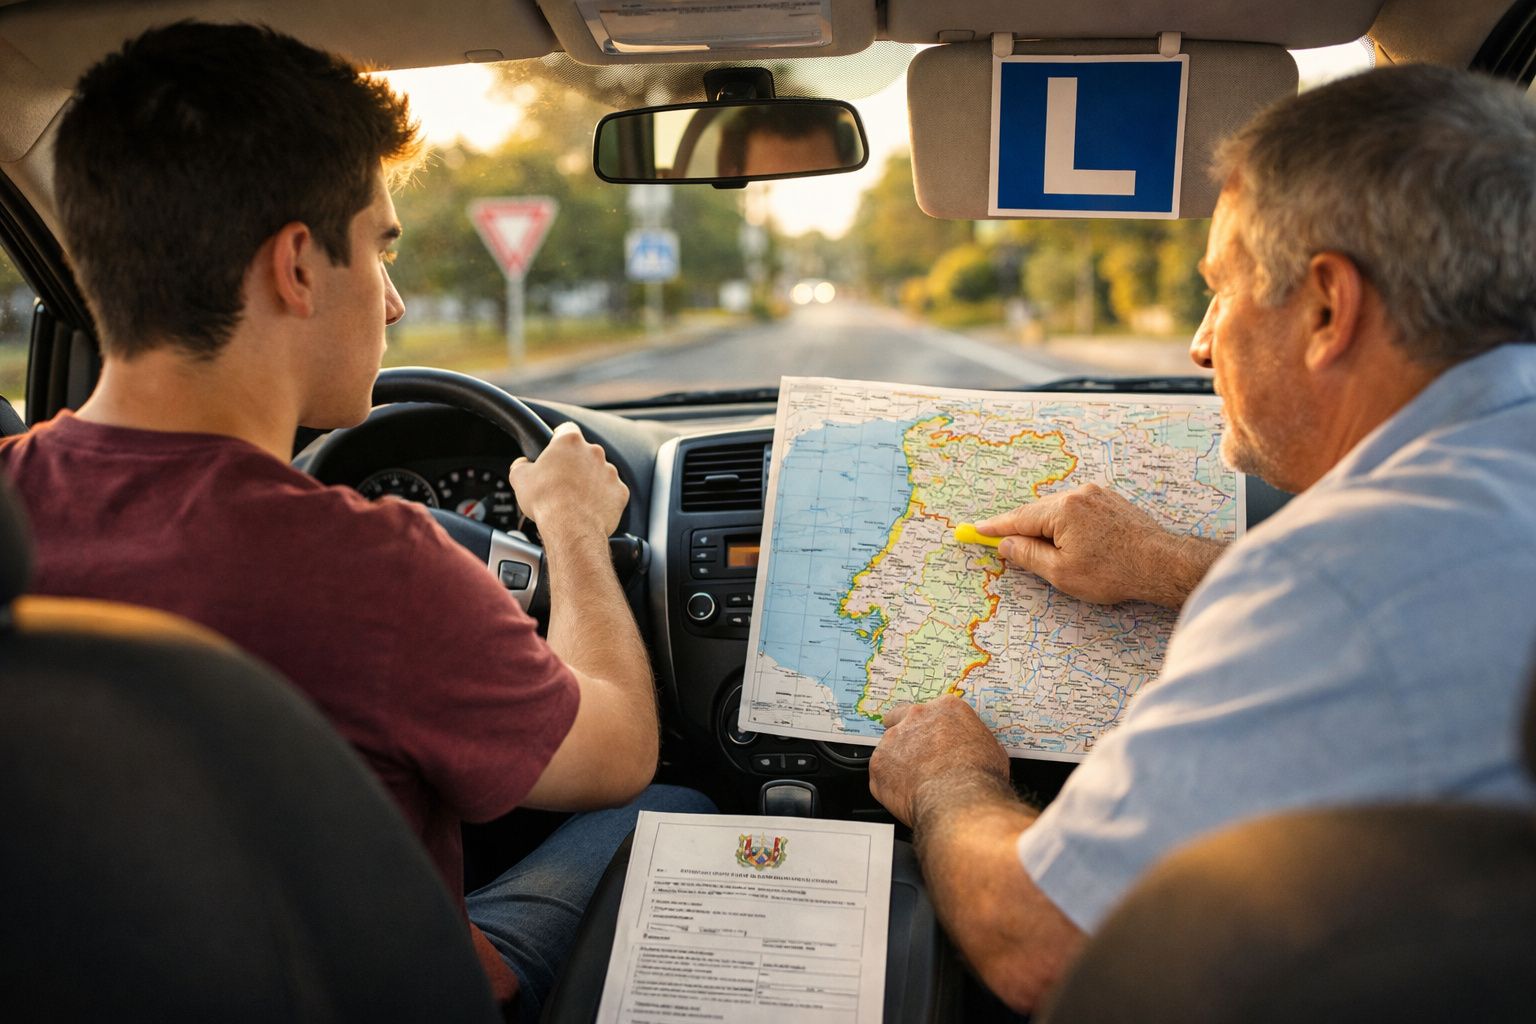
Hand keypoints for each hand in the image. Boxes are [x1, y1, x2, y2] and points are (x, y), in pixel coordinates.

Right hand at [507, 422, 628, 541]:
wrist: (570, 528)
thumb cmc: (546, 501)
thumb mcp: (519, 478)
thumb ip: (521, 465)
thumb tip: (522, 464)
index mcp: (570, 442)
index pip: (566, 430)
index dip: (559, 439)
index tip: (555, 449)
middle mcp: (594, 452)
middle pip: (584, 453)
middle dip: (575, 464)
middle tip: (561, 481)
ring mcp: (610, 471)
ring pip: (599, 472)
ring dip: (590, 481)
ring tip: (575, 499)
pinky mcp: (620, 491)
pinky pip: (611, 492)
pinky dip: (603, 499)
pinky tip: (589, 508)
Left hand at [869, 695, 1009, 827]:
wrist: (959, 800)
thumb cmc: (979, 777)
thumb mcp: (992, 750)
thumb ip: (974, 742)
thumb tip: (977, 750)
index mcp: (946, 709)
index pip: (932, 709)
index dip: (930, 726)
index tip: (933, 738)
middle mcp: (916, 718)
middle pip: (899, 717)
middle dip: (904, 733)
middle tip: (914, 755)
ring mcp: (893, 740)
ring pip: (889, 748)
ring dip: (897, 761)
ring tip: (914, 783)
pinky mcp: (879, 764)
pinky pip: (880, 774)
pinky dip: (889, 784)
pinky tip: (905, 795)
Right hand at [976, 484, 1219, 607]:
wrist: (1162, 565)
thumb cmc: (1114, 572)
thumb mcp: (1061, 572)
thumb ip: (1028, 555)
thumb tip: (1005, 544)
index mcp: (1062, 509)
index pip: (1018, 518)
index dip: (994, 527)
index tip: (975, 530)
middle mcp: (1078, 495)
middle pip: (1037, 512)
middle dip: (1020, 529)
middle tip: (1000, 544)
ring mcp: (1097, 495)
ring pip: (1057, 512)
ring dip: (1045, 529)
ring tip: (1040, 552)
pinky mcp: (1110, 502)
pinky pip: (1076, 511)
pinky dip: (1064, 525)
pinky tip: (1065, 541)